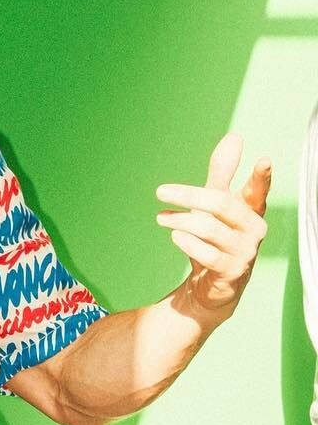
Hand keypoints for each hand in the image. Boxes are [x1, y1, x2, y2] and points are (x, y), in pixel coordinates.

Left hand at [156, 133, 270, 322]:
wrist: (212, 287)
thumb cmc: (215, 238)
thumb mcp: (216, 204)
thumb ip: (222, 173)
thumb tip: (234, 137)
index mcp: (252, 210)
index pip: (259, 191)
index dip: (261, 178)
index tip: (263, 160)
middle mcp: (253, 229)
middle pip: (221, 205)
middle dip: (189, 196)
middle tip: (160, 191)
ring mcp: (244, 252)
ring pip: (209, 229)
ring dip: (181, 220)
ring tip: (161, 217)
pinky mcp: (231, 271)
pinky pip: (206, 254)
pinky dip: (187, 243)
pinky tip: (175, 236)